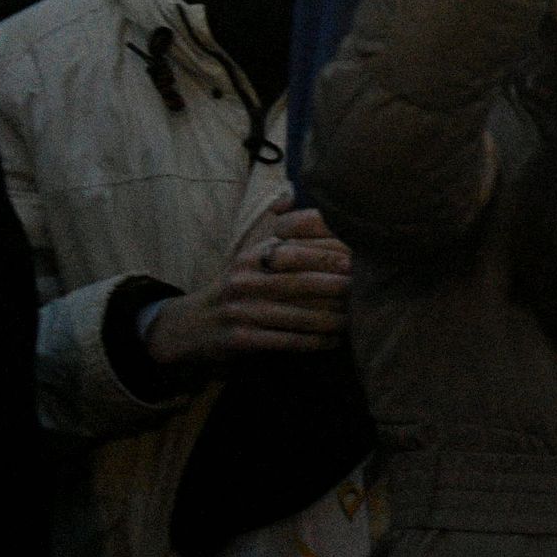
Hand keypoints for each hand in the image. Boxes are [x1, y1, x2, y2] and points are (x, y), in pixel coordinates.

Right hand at [146, 207, 351, 365]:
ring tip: (356, 321)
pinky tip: (332, 342)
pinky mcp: (238, 338)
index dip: (334, 256)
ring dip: (332, 320)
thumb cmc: (237, 289)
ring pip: (298, 315)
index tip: (365, 261)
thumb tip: (319, 214)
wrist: (187, 326)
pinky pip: (284, 340)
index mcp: (254, 255)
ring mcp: (240, 309)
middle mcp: (246, 279)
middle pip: (304, 282)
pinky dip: (312, 342)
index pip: (300, 251)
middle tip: (369, 293)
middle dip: (340, 288)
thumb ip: (287, 241)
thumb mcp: (254, 260)